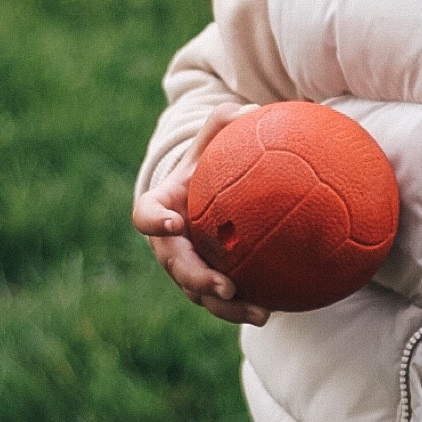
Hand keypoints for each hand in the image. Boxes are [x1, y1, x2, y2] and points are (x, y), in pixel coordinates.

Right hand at [132, 104, 270, 325]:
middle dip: (197, 280)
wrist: (203, 200)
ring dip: (228, 307)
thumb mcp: (210, 145)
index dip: (154, 221)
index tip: (173, 223)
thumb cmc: (206, 169)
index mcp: (160, 209)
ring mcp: (185, 269)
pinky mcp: (205, 286)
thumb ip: (222, 124)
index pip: (146, 215)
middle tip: (224, 286)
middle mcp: (167, 245)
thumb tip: (249, 108)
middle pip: (176, 267)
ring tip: (261, 313)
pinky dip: (244, 307)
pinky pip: (221, 301)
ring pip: (200, 294)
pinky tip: (275, 310)